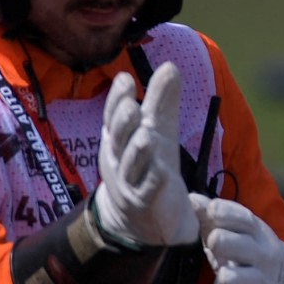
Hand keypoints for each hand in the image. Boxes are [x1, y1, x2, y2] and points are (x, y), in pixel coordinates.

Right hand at [93, 65, 197, 245]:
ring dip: (138, 152)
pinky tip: (163, 172)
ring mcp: (130, 184)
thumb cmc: (148, 165)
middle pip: (118, 140)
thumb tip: (169, 65)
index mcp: (119, 140)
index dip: (117, 100)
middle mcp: (119, 160)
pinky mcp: (146, 204)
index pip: (114, 117)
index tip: (126, 80)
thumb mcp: (157, 129)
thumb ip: (161, 101)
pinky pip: (148, 193)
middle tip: (131, 107)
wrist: (143, 218)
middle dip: (123, 123)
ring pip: (130, 166)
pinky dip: (154, 182)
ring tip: (147, 136)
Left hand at [189, 194, 283, 283]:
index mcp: (258, 234)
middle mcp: (265, 256)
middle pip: (237, 245)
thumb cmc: (248, 257)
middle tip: (214, 247)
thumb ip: (212, 217)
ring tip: (225, 278)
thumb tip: (190, 199)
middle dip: (222, 243)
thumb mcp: (235, 234)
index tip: (210, 213)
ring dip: (227, 277)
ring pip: (237, 278)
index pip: (244, 219)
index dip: (224, 214)